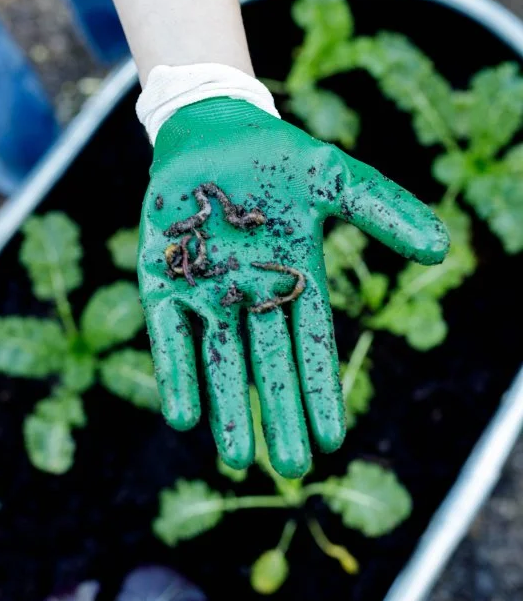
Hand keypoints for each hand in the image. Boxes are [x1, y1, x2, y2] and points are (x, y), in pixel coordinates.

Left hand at [138, 98, 448, 477]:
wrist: (211, 135)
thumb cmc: (278, 160)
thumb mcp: (335, 179)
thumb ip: (382, 210)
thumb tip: (439, 249)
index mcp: (294, 281)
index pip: (311, 347)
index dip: (319, 392)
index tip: (330, 439)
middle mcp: (250, 298)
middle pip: (267, 365)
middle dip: (277, 414)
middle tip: (288, 466)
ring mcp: (203, 294)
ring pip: (218, 361)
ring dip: (225, 409)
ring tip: (234, 458)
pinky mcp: (160, 285)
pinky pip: (167, 335)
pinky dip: (175, 371)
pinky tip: (181, 416)